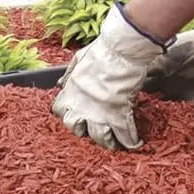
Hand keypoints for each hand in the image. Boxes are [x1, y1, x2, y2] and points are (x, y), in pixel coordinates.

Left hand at [51, 2, 169, 149]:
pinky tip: (135, 143)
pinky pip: (123, 134)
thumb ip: (69, 74)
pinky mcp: (118, 114)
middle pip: (75, 128)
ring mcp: (99, 112)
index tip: (74, 115)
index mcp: (71, 90)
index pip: (58, 111)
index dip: (66, 114)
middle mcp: (81, 105)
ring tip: (114, 144)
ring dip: (107, 141)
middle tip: (94, 129)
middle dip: (83, 131)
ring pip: (99, 137)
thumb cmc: (103, 50)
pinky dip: (130, 141)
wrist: (122, 49)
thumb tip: (60, 84)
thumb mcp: (79, 58)